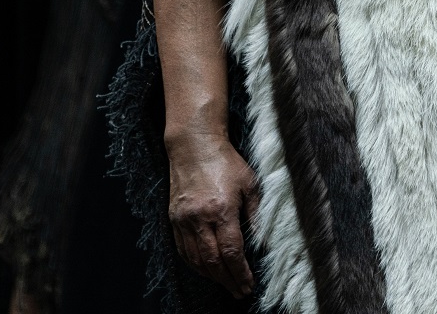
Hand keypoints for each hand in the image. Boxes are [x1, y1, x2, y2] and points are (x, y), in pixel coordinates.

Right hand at [167, 134, 258, 297]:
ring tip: (225, 284)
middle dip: (228, 281)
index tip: (249, 284)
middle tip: (239, 291)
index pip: (232, 252)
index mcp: (222, 210)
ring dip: (211, 277)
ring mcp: (184, 220)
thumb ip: (257, 213)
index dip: (240, 273)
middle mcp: (200, 218)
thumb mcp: (250, 183)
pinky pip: (183, 250)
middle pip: (213, 262)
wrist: (194, 145)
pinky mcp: (174, 219)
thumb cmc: (225, 161)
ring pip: (196, 260)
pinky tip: (205, 270)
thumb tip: (262, 240)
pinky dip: (194, 264)